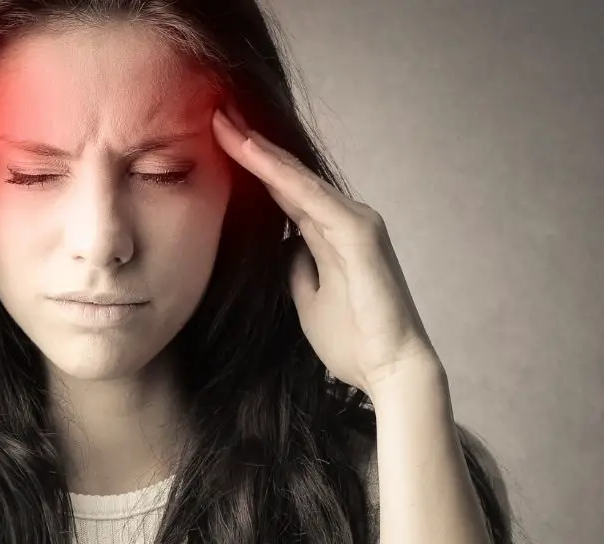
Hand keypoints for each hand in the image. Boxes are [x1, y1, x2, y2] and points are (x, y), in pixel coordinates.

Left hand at [212, 103, 440, 396]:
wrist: (390, 372)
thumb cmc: (354, 341)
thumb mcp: (307, 299)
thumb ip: (295, 267)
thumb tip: (277, 247)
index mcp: (332, 234)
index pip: (284, 192)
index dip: (251, 167)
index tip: (215, 141)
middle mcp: (346, 219)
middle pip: (289, 176)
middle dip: (251, 145)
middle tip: (214, 112)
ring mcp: (356, 223)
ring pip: (298, 179)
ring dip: (260, 151)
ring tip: (224, 123)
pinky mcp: (360, 236)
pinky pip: (313, 199)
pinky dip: (282, 175)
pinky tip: (253, 155)